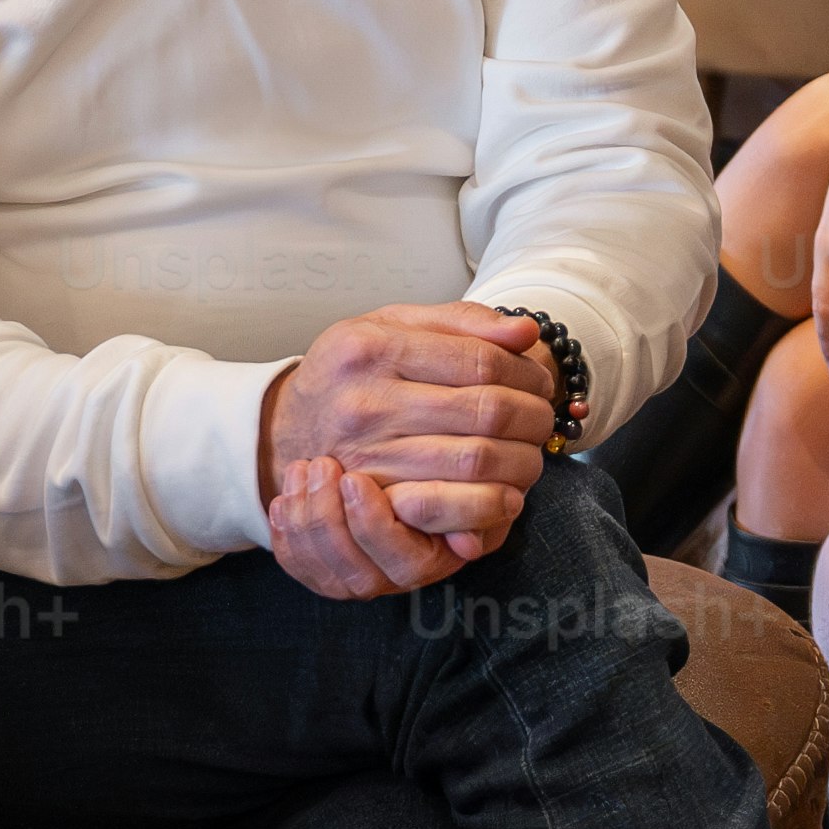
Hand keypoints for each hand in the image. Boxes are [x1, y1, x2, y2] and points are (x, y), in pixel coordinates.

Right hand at [261, 301, 547, 565]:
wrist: (286, 428)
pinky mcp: (372, 500)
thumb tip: (526, 332)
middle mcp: (366, 403)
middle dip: (534, 418)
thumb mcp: (391, 326)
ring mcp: (366, 456)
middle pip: (486, 412)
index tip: (540, 384)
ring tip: (530, 453)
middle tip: (543, 420)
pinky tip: (505, 489)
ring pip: (475, 461)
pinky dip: (491, 501)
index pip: (481, 360)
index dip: (527, 374)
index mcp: (373, 349)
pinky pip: (451, 505)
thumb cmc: (350, 372)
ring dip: (523, 461)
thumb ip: (461, 322)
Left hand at [268, 449, 491, 601]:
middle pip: (356, 567)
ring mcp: (354, 581)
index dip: (374, 521)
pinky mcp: (321, 574)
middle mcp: (392, 580)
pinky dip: (285, 528)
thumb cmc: (434, 475)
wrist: (396, 477)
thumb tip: (471, 540)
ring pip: (321, 562)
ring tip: (305, 467)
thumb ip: (469, 506)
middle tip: (322, 464)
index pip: (404, 558)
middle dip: (329, 513)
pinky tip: (286, 496)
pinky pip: (295, 562)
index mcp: (430, 561)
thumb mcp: (463, 486)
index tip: (355, 480)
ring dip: (305, 512)